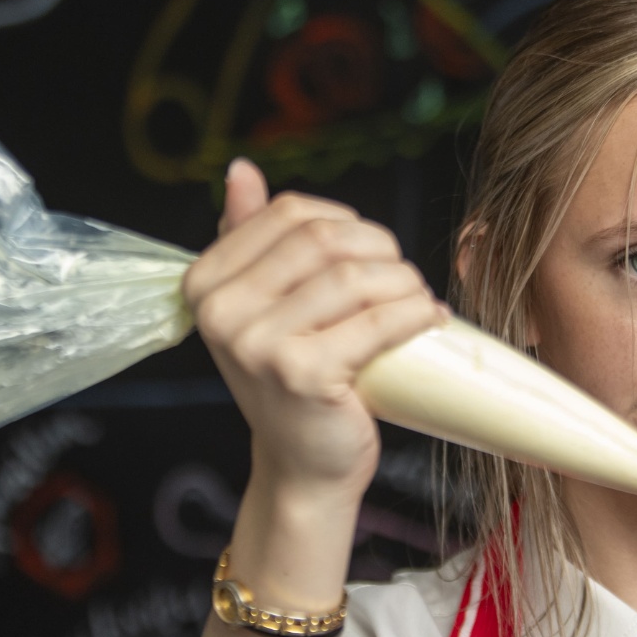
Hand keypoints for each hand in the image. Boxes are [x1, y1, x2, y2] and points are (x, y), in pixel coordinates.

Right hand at [183, 159, 445, 495]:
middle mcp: (222, 312)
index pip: (289, 214)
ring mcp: (258, 345)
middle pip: (324, 240)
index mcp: (205, 283)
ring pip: (354, 277)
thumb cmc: (291, 380)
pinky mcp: (302, 374)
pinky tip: (431, 317)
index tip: (370, 251)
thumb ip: (248, 236)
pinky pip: (375, 322)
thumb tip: (241, 169)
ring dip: (404, 282)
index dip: (343, 221)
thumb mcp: (261, 306)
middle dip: (380, 249)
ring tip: (418, 300)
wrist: (302, 466)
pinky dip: (415, 314)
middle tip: (404, 278)